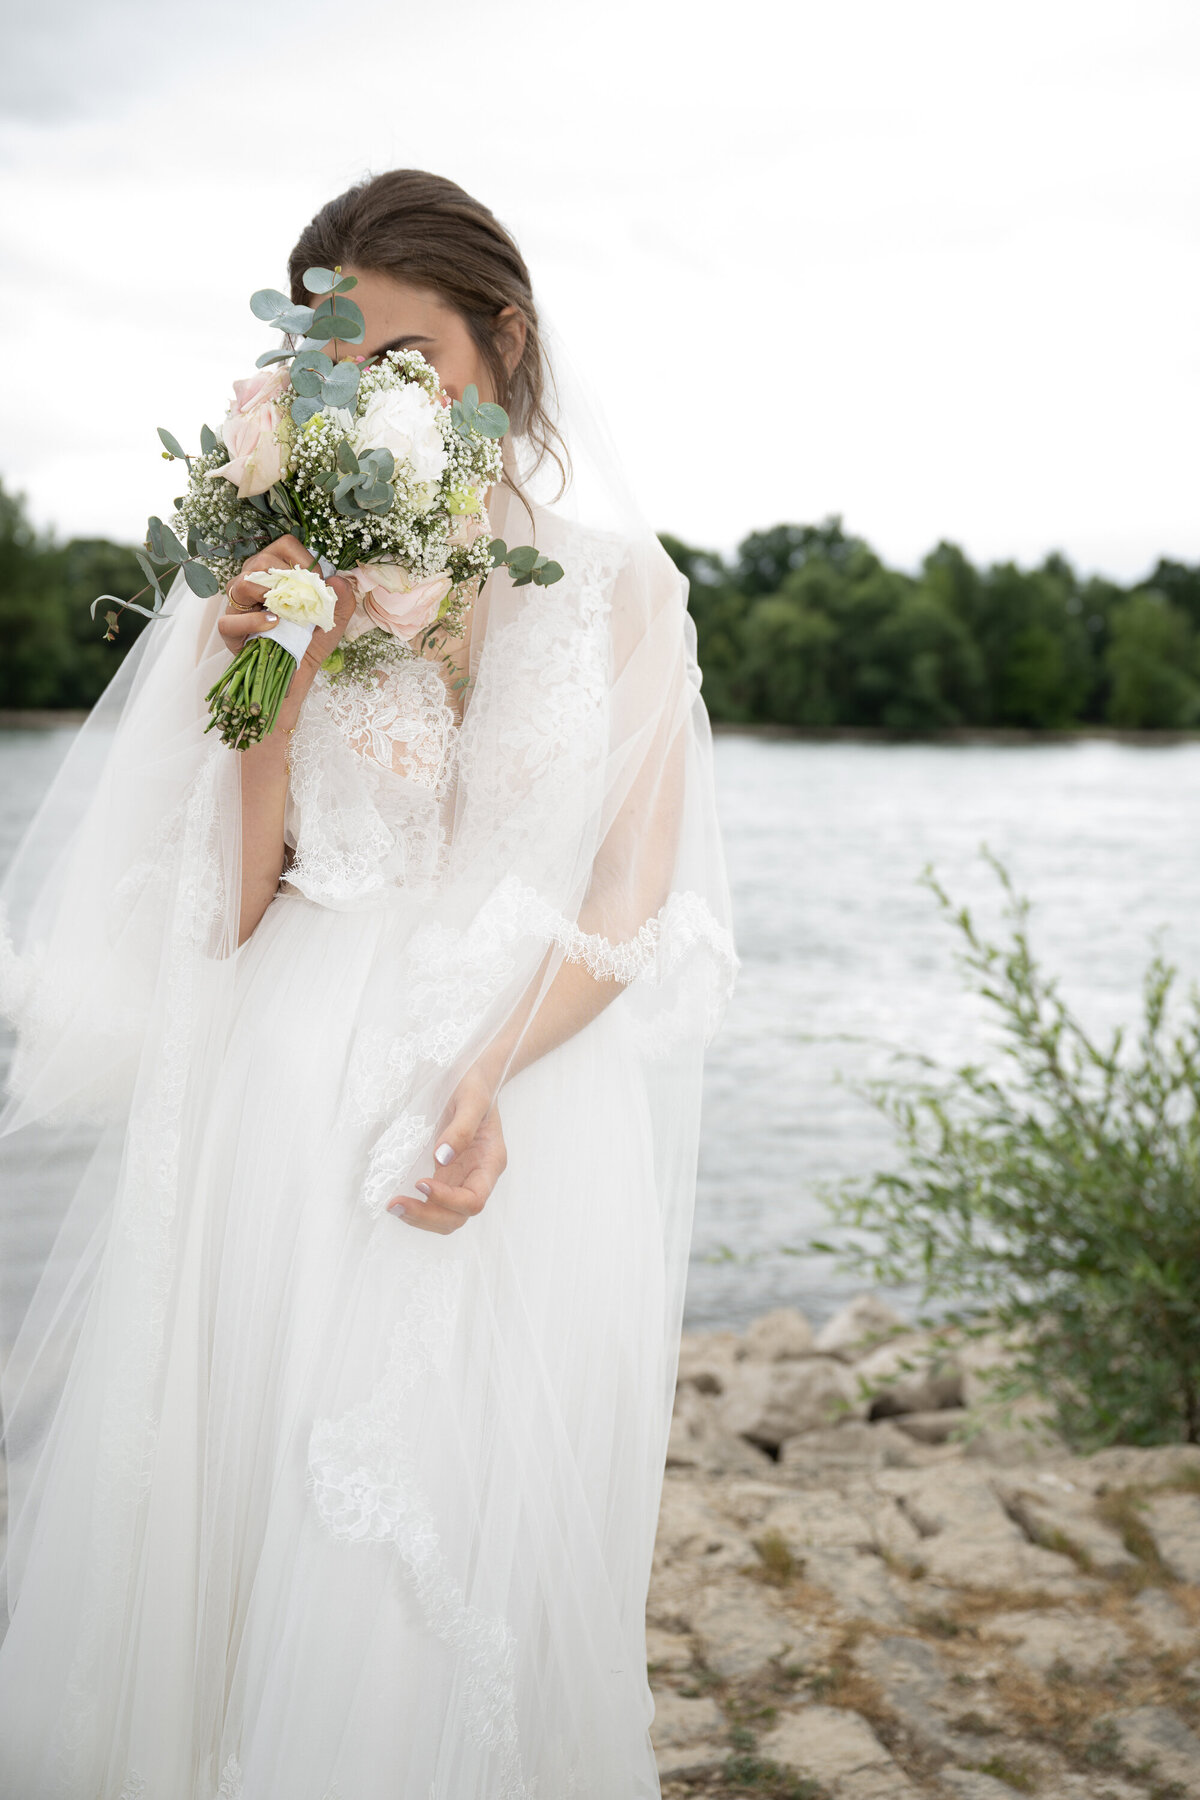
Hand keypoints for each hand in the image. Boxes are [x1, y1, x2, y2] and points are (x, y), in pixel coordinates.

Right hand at [218, 534, 355, 689]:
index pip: (282, 546)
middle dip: (285, 576)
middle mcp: (254, 584)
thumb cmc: (311, 642)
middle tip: (302, 596)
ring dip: (266, 592)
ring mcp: (239, 607)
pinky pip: (229, 621)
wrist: (298, 675)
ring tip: (284, 609)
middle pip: (260, 560)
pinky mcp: (230, 631)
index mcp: (276, 573)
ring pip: (240, 582)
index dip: (302, 558)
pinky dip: (252, 621)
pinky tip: (273, 624)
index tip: (317, 579)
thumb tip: (337, 580)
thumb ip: (342, 600)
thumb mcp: (334, 621)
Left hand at [387, 1067, 506, 1233]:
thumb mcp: (472, 1099)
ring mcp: (462, 1178)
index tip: (420, 1183)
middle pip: (458, 1216)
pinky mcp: (447, 1174)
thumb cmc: (476, 1084)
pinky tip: (399, 1199)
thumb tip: (441, 1158)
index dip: (447, 1200)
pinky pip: (434, 1202)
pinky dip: (418, 1207)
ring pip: (446, 1216)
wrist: (474, 1075)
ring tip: (393, 1206)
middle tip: (395, 1204)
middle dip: (427, 1216)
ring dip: (420, 1217)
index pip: (474, 1199)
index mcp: (490, 1162)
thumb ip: (460, 1129)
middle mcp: (478, 1176)